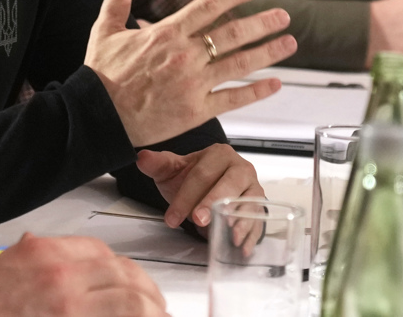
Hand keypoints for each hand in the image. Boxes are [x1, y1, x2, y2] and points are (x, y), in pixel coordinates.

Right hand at [0, 233, 165, 316]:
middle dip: (145, 291)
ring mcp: (69, 306)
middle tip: (157, 306)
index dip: (121, 269)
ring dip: (150, 309)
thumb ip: (25, 257)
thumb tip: (38, 246)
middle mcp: (60, 274)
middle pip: (122, 274)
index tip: (130, 283)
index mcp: (42, 255)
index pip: (98, 251)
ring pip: (130, 301)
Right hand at [84, 0, 296, 147]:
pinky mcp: (195, 111)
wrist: (98, 116)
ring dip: (268, 52)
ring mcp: (193, 84)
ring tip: (288, 43)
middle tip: (283, 16)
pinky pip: (233, 99)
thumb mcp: (105, 28)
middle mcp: (185, 56)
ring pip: (240, 65)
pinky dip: (256, 92)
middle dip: (262, 23)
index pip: (209, 6)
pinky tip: (274, 84)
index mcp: (166, 33)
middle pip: (233, 34)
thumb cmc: (102, 74)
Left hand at [136, 144, 263, 232]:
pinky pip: (258, 221)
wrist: (212, 187)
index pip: (202, 174)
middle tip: (198, 221)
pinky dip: (252, 235)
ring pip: (249, 202)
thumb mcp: (173, 171)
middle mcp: (241, 168)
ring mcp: (253, 188)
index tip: (172, 216)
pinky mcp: (260, 208)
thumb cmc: (194, 179)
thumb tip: (142, 158)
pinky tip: (243, 247)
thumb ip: (158, 164)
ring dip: (240, 220)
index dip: (186, 196)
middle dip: (212, 204)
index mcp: (219, 155)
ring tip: (231, 234)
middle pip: (228, 185)